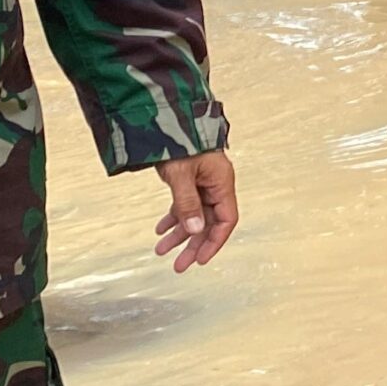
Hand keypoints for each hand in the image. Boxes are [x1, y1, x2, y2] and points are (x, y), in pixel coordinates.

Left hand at [154, 151, 237, 273]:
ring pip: (195, 216)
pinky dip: (173, 218)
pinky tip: (161, 229)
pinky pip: (185, 205)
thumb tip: (194, 230)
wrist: (168, 119)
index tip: (200, 259)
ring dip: (180, 234)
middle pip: (209, 223)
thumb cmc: (180, 143)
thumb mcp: (181, 175)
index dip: (214, 242)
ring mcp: (202, 184)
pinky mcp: (189, 180)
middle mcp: (215, 186)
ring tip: (161, 250)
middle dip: (193, 245)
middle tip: (178, 265)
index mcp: (222, 184)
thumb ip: (187, 204)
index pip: (226, 221)